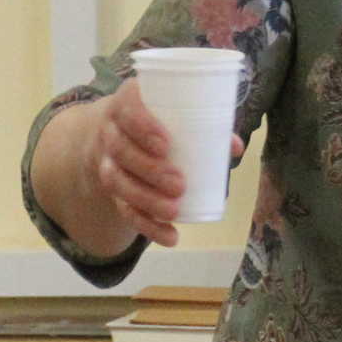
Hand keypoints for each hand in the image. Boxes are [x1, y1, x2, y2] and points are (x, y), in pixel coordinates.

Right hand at [78, 82, 245, 250]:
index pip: (127, 110)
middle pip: (120, 150)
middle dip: (148, 170)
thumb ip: (203, 125)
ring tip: (173, 211)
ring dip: (145, 199)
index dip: (142, 127)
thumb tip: (236, 147)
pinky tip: (170, 237)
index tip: (165, 144)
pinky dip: (146, 226)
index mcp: (126, 104)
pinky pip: (123, 209)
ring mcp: (106, 161)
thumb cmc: (154, 117)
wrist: (114, 132)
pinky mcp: (112, 190)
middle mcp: (110, 131)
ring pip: (116, 182)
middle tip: (179, 184)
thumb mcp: (170, 112)